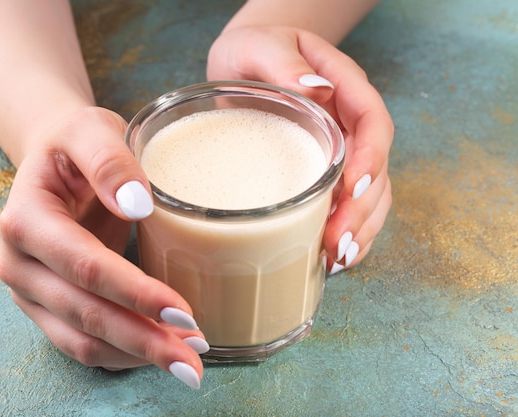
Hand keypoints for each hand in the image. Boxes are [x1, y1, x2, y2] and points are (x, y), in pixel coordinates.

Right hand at [0, 107, 206, 387]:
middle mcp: (19, 264)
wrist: (55, 161)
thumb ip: (109, 161)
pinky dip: (123, 354)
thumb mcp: (90, 129)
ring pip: (83, 341)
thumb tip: (137, 204)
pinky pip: (82, 344)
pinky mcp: (47, 307)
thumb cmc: (75, 143)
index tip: (183, 312)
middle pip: (85, 314)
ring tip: (188, 359)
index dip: (134, 293)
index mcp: (25, 219)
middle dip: (143, 340)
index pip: (85, 266)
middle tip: (195, 359)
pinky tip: (160, 352)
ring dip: (136, 354)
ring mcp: (30, 292)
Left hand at [207, 26, 392, 272]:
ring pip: (369, 195)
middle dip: (360, 210)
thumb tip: (317, 90)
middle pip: (376, 169)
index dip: (370, 158)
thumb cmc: (253, 50)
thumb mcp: (260, 46)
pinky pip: (347, 205)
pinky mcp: (326, 173)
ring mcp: (342, 151)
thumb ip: (285, 63)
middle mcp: (350, 123)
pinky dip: (345, 233)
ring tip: (335, 260)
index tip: (350, 189)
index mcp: (344, 88)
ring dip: (358, 231)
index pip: (372, 123)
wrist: (245, 61)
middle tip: (335, 242)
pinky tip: (330, 259)